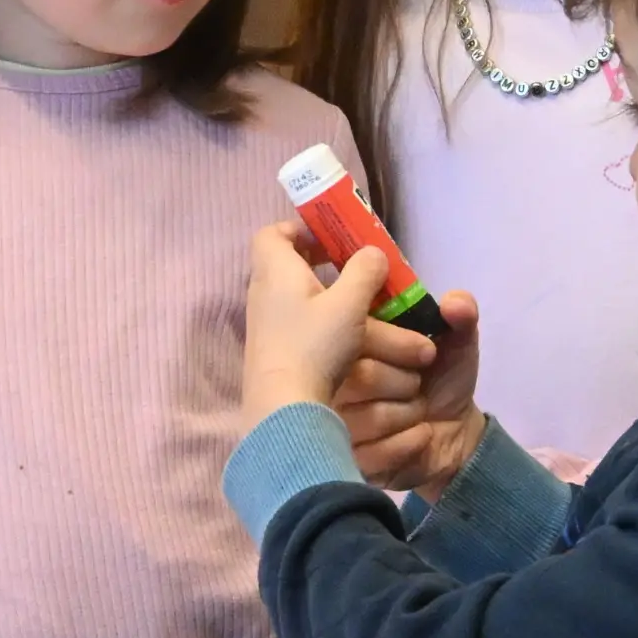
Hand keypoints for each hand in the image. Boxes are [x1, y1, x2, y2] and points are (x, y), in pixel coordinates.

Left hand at [241, 223, 439, 430]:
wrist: (284, 408)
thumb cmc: (313, 345)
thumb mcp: (348, 303)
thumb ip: (364, 271)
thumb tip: (373, 253)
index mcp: (275, 271)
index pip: (272, 234)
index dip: (299, 229)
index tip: (331, 237)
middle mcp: (265, 294)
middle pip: (292, 266)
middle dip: (329, 266)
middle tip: (357, 269)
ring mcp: (268, 325)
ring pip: (304, 299)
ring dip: (337, 299)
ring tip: (372, 308)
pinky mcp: (277, 352)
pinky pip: (304, 325)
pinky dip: (330, 324)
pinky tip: (356, 337)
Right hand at [332, 292, 486, 494]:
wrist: (453, 433)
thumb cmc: (441, 379)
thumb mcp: (456, 341)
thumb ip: (461, 314)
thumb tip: (455, 303)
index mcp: (350, 342)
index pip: (356, 332)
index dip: (397, 344)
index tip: (427, 353)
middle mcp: (331, 380)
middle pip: (362, 376)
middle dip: (406, 383)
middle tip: (418, 386)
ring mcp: (332, 423)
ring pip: (369, 416)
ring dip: (409, 414)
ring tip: (417, 411)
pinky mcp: (345, 459)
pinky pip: (376, 452)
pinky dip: (410, 442)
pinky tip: (420, 435)